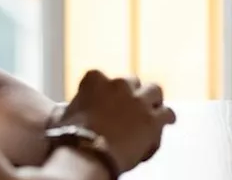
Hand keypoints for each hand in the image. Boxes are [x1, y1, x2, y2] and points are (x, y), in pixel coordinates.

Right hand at [58, 71, 175, 172]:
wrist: (86, 153)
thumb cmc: (70, 138)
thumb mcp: (64, 115)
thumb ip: (72, 106)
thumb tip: (65, 111)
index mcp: (94, 80)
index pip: (100, 77)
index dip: (104, 91)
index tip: (103, 102)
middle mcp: (118, 84)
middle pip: (131, 81)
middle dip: (131, 93)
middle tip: (130, 107)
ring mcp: (138, 100)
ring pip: (154, 91)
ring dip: (152, 100)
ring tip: (152, 110)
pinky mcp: (153, 119)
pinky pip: (167, 113)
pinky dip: (166, 118)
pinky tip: (166, 122)